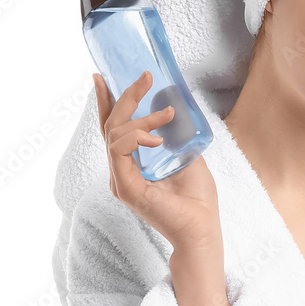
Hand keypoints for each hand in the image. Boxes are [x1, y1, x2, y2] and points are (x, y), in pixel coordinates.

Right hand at [92, 70, 220, 249]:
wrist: (202, 228)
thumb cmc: (197, 198)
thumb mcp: (186, 155)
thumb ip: (174, 135)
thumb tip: (169, 105)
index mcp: (132, 165)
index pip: (113, 129)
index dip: (106, 103)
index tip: (102, 78)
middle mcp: (121, 171)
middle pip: (111, 126)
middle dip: (125, 96)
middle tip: (144, 77)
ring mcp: (120, 179)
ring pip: (115, 133)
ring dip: (141, 117)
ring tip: (167, 114)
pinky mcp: (125, 186)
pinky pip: (119, 149)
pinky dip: (137, 136)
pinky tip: (157, 139)